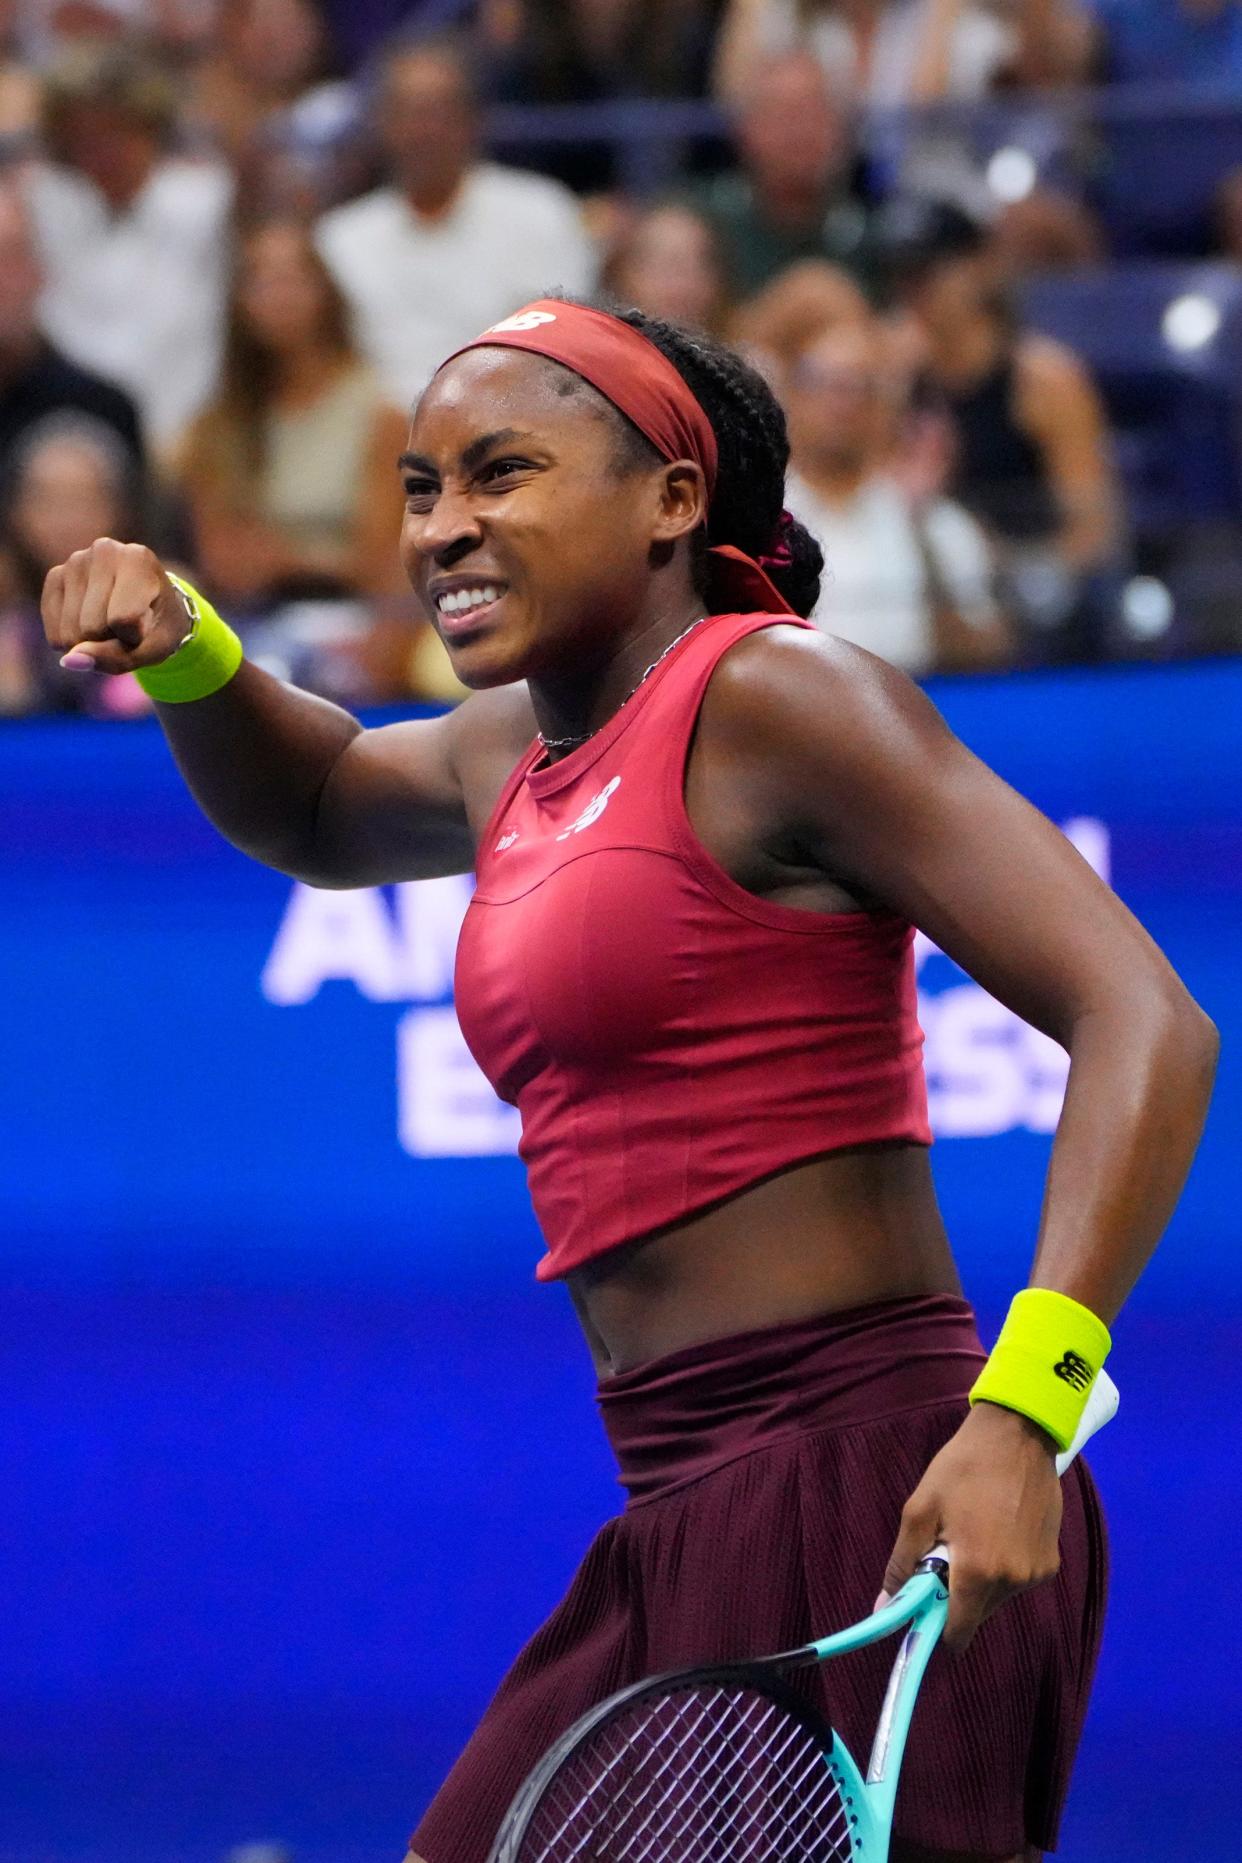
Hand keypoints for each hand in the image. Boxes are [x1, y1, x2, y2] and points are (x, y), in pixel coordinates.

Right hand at [42, 538, 191, 675]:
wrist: (148, 602)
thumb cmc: (157, 625)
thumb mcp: (153, 648)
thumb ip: (117, 658)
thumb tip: (68, 660)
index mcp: (138, 559)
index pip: (123, 620)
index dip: (134, 637)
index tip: (146, 624)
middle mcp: (104, 551)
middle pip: (93, 628)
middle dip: (110, 640)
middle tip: (127, 624)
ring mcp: (75, 562)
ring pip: (71, 633)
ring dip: (91, 642)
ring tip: (110, 620)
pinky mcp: (55, 576)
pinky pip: (55, 633)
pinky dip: (73, 642)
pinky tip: (89, 621)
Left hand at [878, 1402, 1062, 1652]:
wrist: (1018, 1433)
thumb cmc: (963, 1467)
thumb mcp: (921, 1509)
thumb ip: (902, 1564)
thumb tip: (884, 1608)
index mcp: (979, 1572)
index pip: (958, 1631)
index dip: (937, 1627)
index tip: (923, 1610)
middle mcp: (1014, 1582)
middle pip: (976, 1613)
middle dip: (956, 1596)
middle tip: (945, 1554)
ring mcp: (1037, 1573)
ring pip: (997, 1597)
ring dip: (980, 1580)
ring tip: (973, 1534)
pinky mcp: (1052, 1561)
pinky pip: (1018, 1580)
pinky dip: (1003, 1568)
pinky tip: (997, 1531)